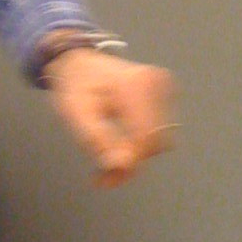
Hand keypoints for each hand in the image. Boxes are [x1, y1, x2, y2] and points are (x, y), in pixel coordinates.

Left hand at [42, 47, 175, 186]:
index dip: (129, 163)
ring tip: (108, 158)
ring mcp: (165, 87)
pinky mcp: (166, 93)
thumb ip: (98, 140)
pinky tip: (121, 143)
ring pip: (160, 141)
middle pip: (156, 141)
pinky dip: (141, 143)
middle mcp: (157, 82)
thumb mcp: (76, 113)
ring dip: (137, 156)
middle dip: (131, 162)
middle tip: (104, 175)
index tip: (106, 179)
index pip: (145, 137)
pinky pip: (159, 131)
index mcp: (135, 84)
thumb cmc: (75, 86)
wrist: (79, 63)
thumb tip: (122, 166)